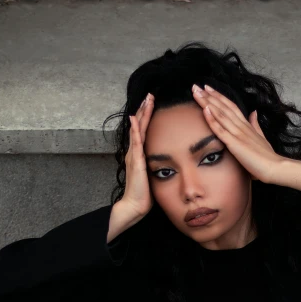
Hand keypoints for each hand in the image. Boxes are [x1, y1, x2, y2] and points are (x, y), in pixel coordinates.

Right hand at [123, 94, 155, 216]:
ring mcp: (134, 156)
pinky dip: (135, 131)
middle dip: (144, 110)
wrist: (135, 206)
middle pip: (139, 126)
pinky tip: (136, 121)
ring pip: (137, 130)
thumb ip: (156, 165)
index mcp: (138, 154)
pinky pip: (135, 143)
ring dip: (141, 115)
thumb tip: (166, 161)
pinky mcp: (136, 163)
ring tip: (145, 101)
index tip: (152, 104)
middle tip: (149, 95)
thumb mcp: (152, 175)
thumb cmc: (144, 194)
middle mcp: (134, 152)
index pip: (143, 131)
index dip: (147, 117)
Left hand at [191, 84, 283, 183]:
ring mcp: (238, 134)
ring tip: (196, 92)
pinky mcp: (235, 144)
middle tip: (196, 86)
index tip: (208, 88)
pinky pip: (221, 130)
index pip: (230, 106)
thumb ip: (255, 124)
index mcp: (246, 124)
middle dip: (209, 96)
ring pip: (220, 114)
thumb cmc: (267, 156)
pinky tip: (205, 109)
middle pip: (223, 106)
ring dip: (207, 102)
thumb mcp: (261, 137)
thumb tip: (254, 113)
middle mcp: (241, 126)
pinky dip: (212, 119)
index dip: (219, 96)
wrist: (274, 168)